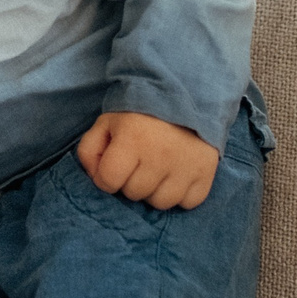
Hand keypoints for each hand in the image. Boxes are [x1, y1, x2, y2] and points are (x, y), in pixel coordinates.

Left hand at [75, 112, 219, 209]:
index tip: (115, 165)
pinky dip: (181, 194)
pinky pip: (188, 202)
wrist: (187, 95)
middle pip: (134, 193)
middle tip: (139, 162)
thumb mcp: (107, 123)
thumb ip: (90, 150)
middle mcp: (160, 156)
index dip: (106, 176)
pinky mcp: (206, 173)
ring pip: (160, 202)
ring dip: (155, 191)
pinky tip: (177, 175)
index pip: (108, 181)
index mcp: (132, 140)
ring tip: (158, 170)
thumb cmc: (141, 114)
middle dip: (131, 181)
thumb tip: (96, 179)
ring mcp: (185, 167)